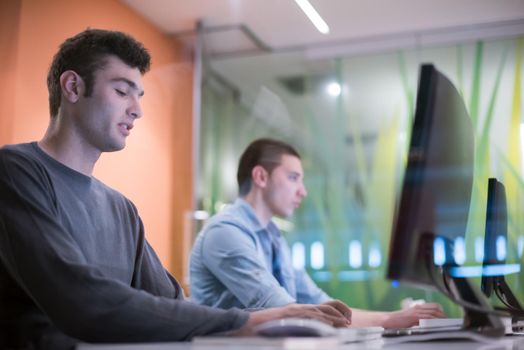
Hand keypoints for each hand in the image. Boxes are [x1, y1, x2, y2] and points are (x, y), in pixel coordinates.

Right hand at [235, 302, 350, 335]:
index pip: (323, 306)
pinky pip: (313, 317)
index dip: (336, 311)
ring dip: (336, 318)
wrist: (247, 325)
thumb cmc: (264, 328)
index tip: (345, 320)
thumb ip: (297, 325)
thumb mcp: (285, 325)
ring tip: (345, 324)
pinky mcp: (293, 316)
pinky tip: (332, 327)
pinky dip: (325, 321)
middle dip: (340, 313)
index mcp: (299, 309)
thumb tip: (311, 333)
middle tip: (349, 322)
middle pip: (326, 305)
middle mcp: (300, 308)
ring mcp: (296, 312)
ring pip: (322, 311)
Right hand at [381, 303, 445, 328]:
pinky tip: (437, 324)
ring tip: (446, 323)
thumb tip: (427, 323)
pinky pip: (427, 318)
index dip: (441, 311)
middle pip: (435, 308)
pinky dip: (434, 321)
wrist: (388, 320)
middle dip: (443, 315)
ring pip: (433, 313)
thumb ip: (418, 319)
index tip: (446, 317)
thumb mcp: (409, 318)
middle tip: (448, 321)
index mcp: (417, 307)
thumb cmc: (398, 320)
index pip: (433, 305)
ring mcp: (416, 312)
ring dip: (441, 318)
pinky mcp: (414, 317)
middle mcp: (418, 308)